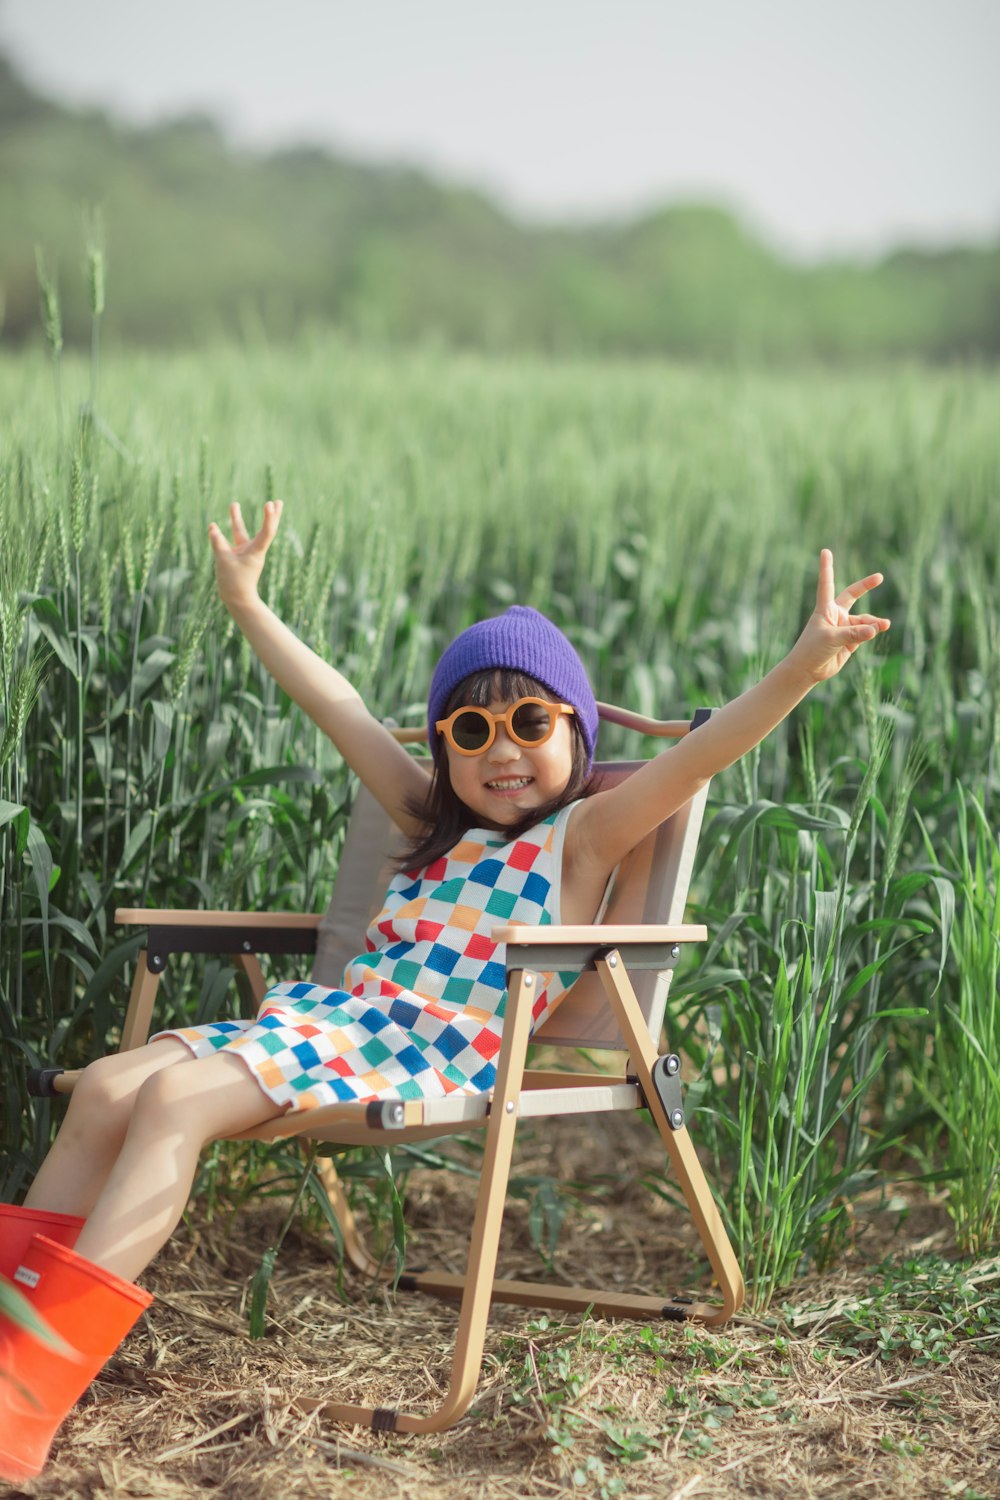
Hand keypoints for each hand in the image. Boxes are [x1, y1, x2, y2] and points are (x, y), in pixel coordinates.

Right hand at [208, 499, 282, 610]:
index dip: (269, 517)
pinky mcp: (237, 557)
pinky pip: (231, 542)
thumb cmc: (234, 582)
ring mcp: (246, 553)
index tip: (270, 503)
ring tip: (234, 504)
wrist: (238, 600)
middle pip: (265, 529)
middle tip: (278, 501)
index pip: (266, 531)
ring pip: (242, 532)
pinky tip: (214, 526)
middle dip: (271, 515)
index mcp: (256, 552)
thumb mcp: (224, 561)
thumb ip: (218, 543)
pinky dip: (221, 537)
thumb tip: (212, 526)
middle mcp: (254, 550)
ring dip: (236, 519)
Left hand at [786, 549, 889, 685]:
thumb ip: (854, 634)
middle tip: (880, 577)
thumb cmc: (811, 650)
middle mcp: (835, 615)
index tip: (824, 551)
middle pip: (852, 595)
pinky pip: (865, 633)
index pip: (826, 584)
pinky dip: (873, 631)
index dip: (826, 567)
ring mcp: (844, 628)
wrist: (808, 671)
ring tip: (884, 625)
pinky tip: (880, 629)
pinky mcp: (850, 641)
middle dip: (865, 586)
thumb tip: (875, 629)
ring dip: (873, 622)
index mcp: (824, 609)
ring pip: (864, 620)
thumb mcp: (832, 639)